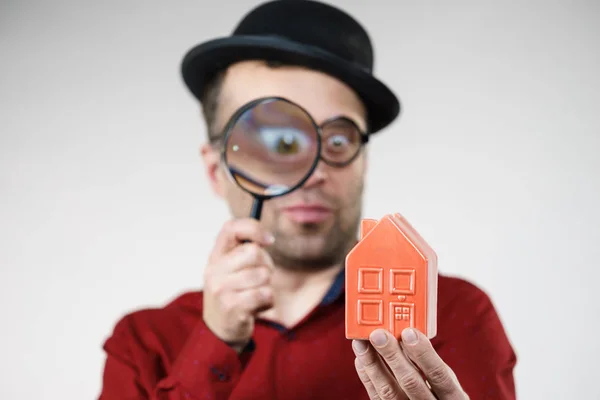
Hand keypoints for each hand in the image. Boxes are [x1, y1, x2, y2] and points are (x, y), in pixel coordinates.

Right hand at [202, 218, 274, 351]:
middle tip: (261, 277)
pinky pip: (266, 294)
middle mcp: (214, 270)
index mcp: (215, 256)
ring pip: (263, 275)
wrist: (219, 331)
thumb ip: (244, 252)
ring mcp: (221, 289)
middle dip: (267, 264)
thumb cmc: (233, 295)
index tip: (269, 240)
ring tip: (255, 295)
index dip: (253, 228)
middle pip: (254, 252)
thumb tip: (267, 239)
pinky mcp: (233, 307)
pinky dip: (268, 301)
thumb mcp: (230, 270)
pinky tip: (256, 307)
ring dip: (267, 286)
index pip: (231, 228)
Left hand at [352, 328, 468, 399]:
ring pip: (389, 392)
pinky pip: (376, 398)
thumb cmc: (442, 395)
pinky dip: (368, 377)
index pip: (440, 375)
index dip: (424, 354)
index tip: (409, 332)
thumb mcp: (446, 382)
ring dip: (373, 364)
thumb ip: (430, 362)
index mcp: (453, 397)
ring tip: (362, 343)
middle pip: (411, 383)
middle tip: (378, 334)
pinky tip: (361, 360)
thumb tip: (405, 331)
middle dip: (392, 356)